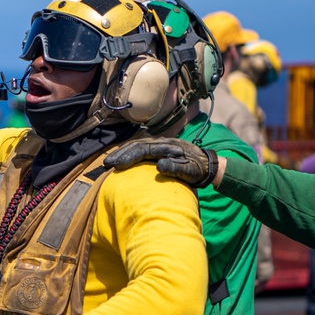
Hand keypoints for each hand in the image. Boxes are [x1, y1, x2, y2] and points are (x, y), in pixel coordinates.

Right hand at [104, 137, 219, 188]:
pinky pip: (140, 149)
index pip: (144, 149)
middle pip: (136, 145)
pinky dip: (129, 153)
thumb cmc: (199, 170)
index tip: (117, 166)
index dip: (129, 156)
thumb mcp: (191, 171)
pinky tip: (121, 161)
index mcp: (167, 146)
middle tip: (106, 164)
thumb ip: (176, 168)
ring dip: (122, 153)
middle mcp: (161, 142)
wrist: (208, 164)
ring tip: (109, 163)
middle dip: (120, 153)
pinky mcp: (158, 149)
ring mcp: (159, 144)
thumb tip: (159, 165)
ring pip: (136, 145)